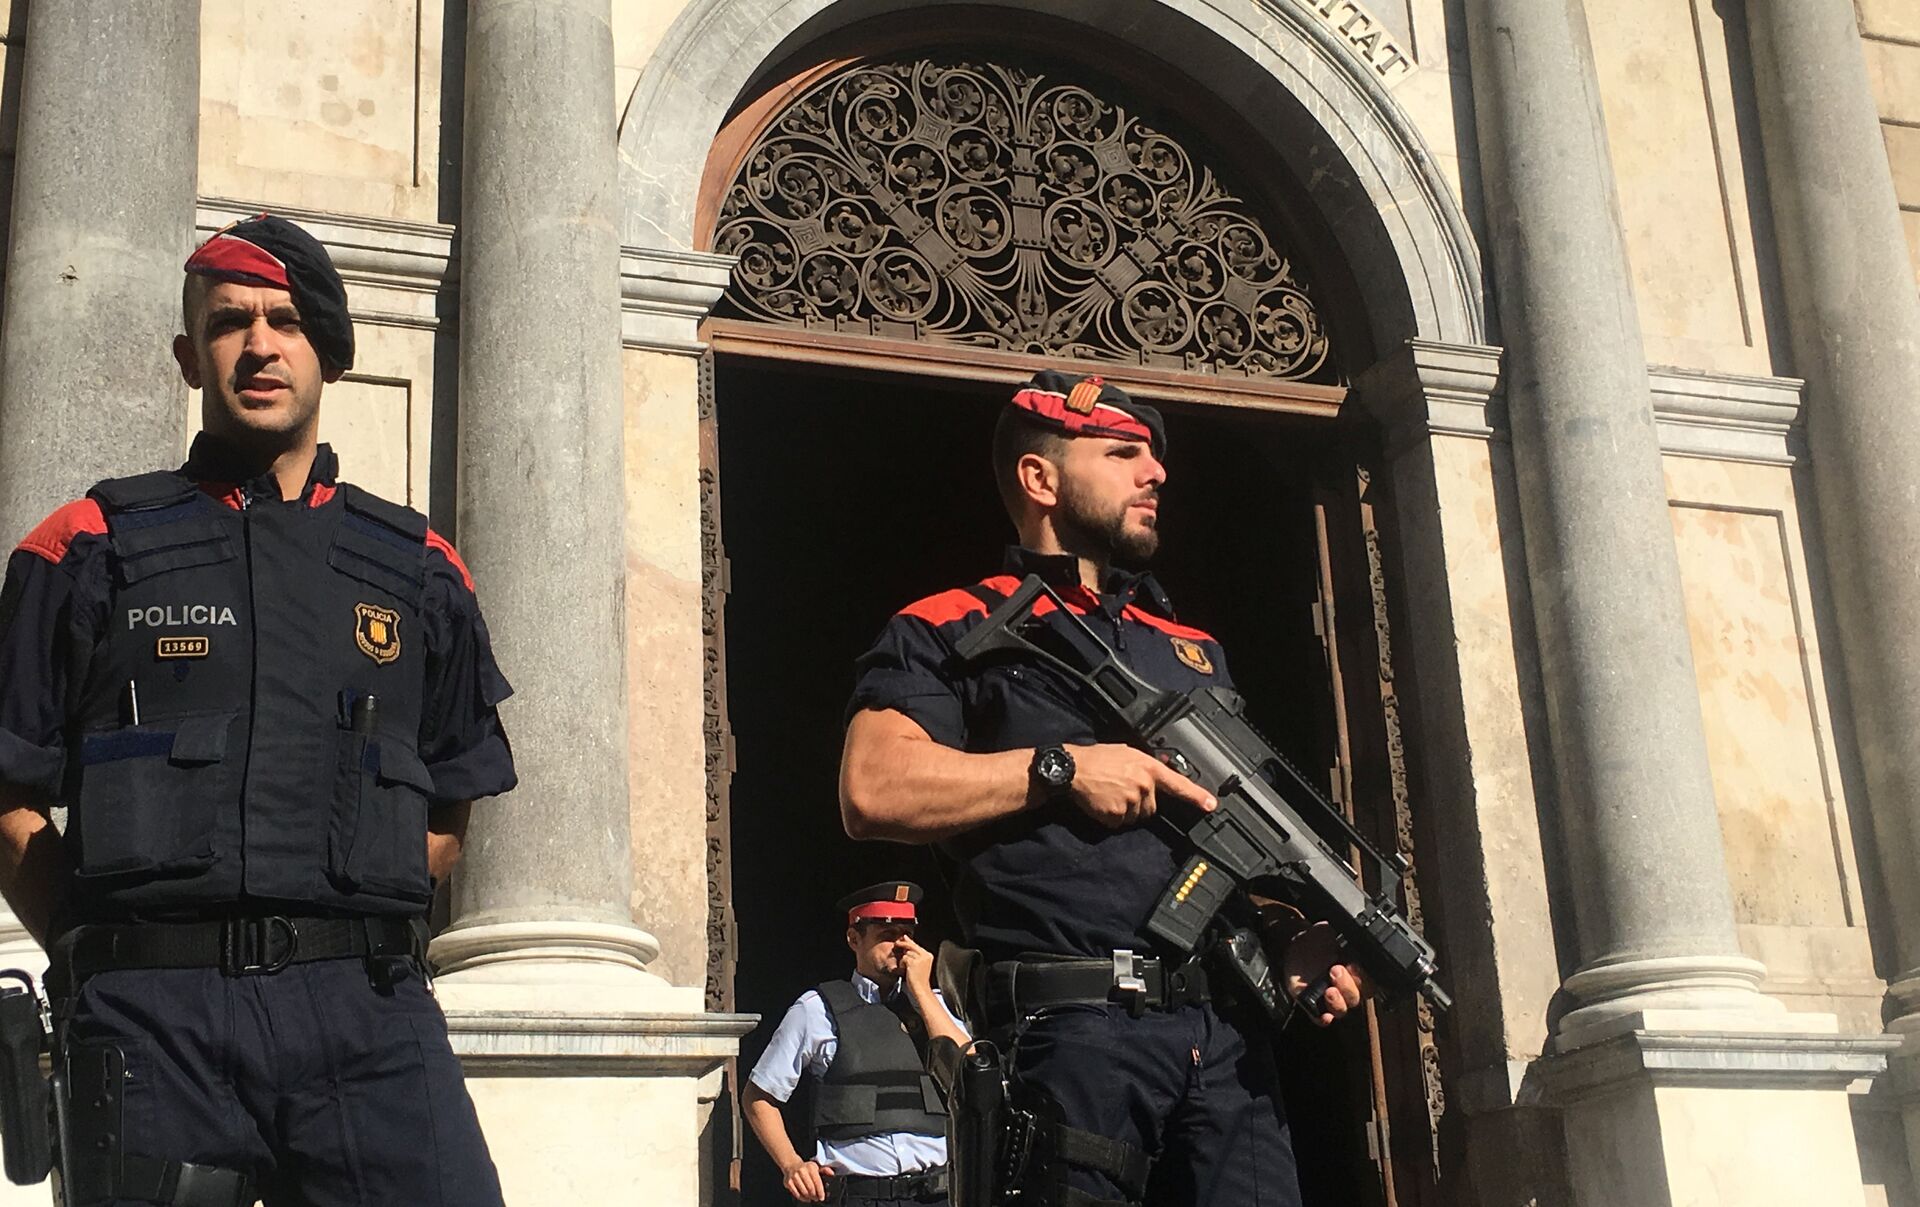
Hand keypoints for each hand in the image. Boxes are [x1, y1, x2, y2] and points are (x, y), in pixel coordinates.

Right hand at [781, 1159, 830, 1202]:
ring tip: (811, 1198)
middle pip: (810, 1188)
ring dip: (809, 1197)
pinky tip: (805, 1197)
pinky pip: (796, 1193)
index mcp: (810, 1167)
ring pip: (804, 1192)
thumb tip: (832, 1173)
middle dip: (815, 1195)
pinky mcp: (788, 1182)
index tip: (822, 1197)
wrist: (791, 1164)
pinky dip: (802, 1198)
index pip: (817, 1182)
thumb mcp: (815, 1166)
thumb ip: (825, 1170)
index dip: (820, 1191)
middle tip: (817, 1198)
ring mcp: (794, 1177)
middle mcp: (802, 1171)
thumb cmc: (805, 1167)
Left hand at [896, 934, 936, 998]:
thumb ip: (915, 954)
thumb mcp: (920, 964)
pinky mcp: (913, 962)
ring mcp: (920, 958)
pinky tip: (906, 970)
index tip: (904, 937)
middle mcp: (925, 955)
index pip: (917, 945)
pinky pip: (904, 958)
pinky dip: (902, 964)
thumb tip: (908, 942)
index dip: (909, 942)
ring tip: (907, 968)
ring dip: (904, 959)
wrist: (921, 988)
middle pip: (912, 946)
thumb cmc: (919, 978)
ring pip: (907, 953)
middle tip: (897, 943)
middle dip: (903, 944)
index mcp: (928, 955)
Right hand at [1064, 744, 1214, 828]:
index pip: (1178, 784)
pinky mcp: (1116, 815)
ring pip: (1135, 817)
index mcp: (1148, 768)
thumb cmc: (1097, 758)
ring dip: (1124, 811)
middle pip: (1151, 808)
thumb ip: (1146, 764)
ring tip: (1109, 794)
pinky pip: (1119, 823)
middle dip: (1139, 803)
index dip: (1196, 796)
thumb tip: (1159, 770)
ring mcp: (1130, 801)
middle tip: (1120, 790)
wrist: (1073, 769)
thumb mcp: (1127, 752)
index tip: (1210, 805)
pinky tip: (1102, 803)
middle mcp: (1143, 785)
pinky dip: (1111, 817)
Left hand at [1282, 921, 1370, 1027]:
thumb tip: (1357, 932)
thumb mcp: (1334, 930)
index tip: (1353, 965)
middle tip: (1335, 969)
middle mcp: (1347, 987)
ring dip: (1338, 1003)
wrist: (1296, 943)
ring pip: (1342, 1009)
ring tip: (1329, 990)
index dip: (1364, 976)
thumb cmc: (1319, 938)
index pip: (1369, 981)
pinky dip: (1323, 1019)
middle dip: (1347, 985)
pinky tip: (1324, 1015)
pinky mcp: (1313, 1004)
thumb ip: (1348, 934)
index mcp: (1357, 971)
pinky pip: (1321, 1018)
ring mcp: (1330, 997)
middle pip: (1356, 997)